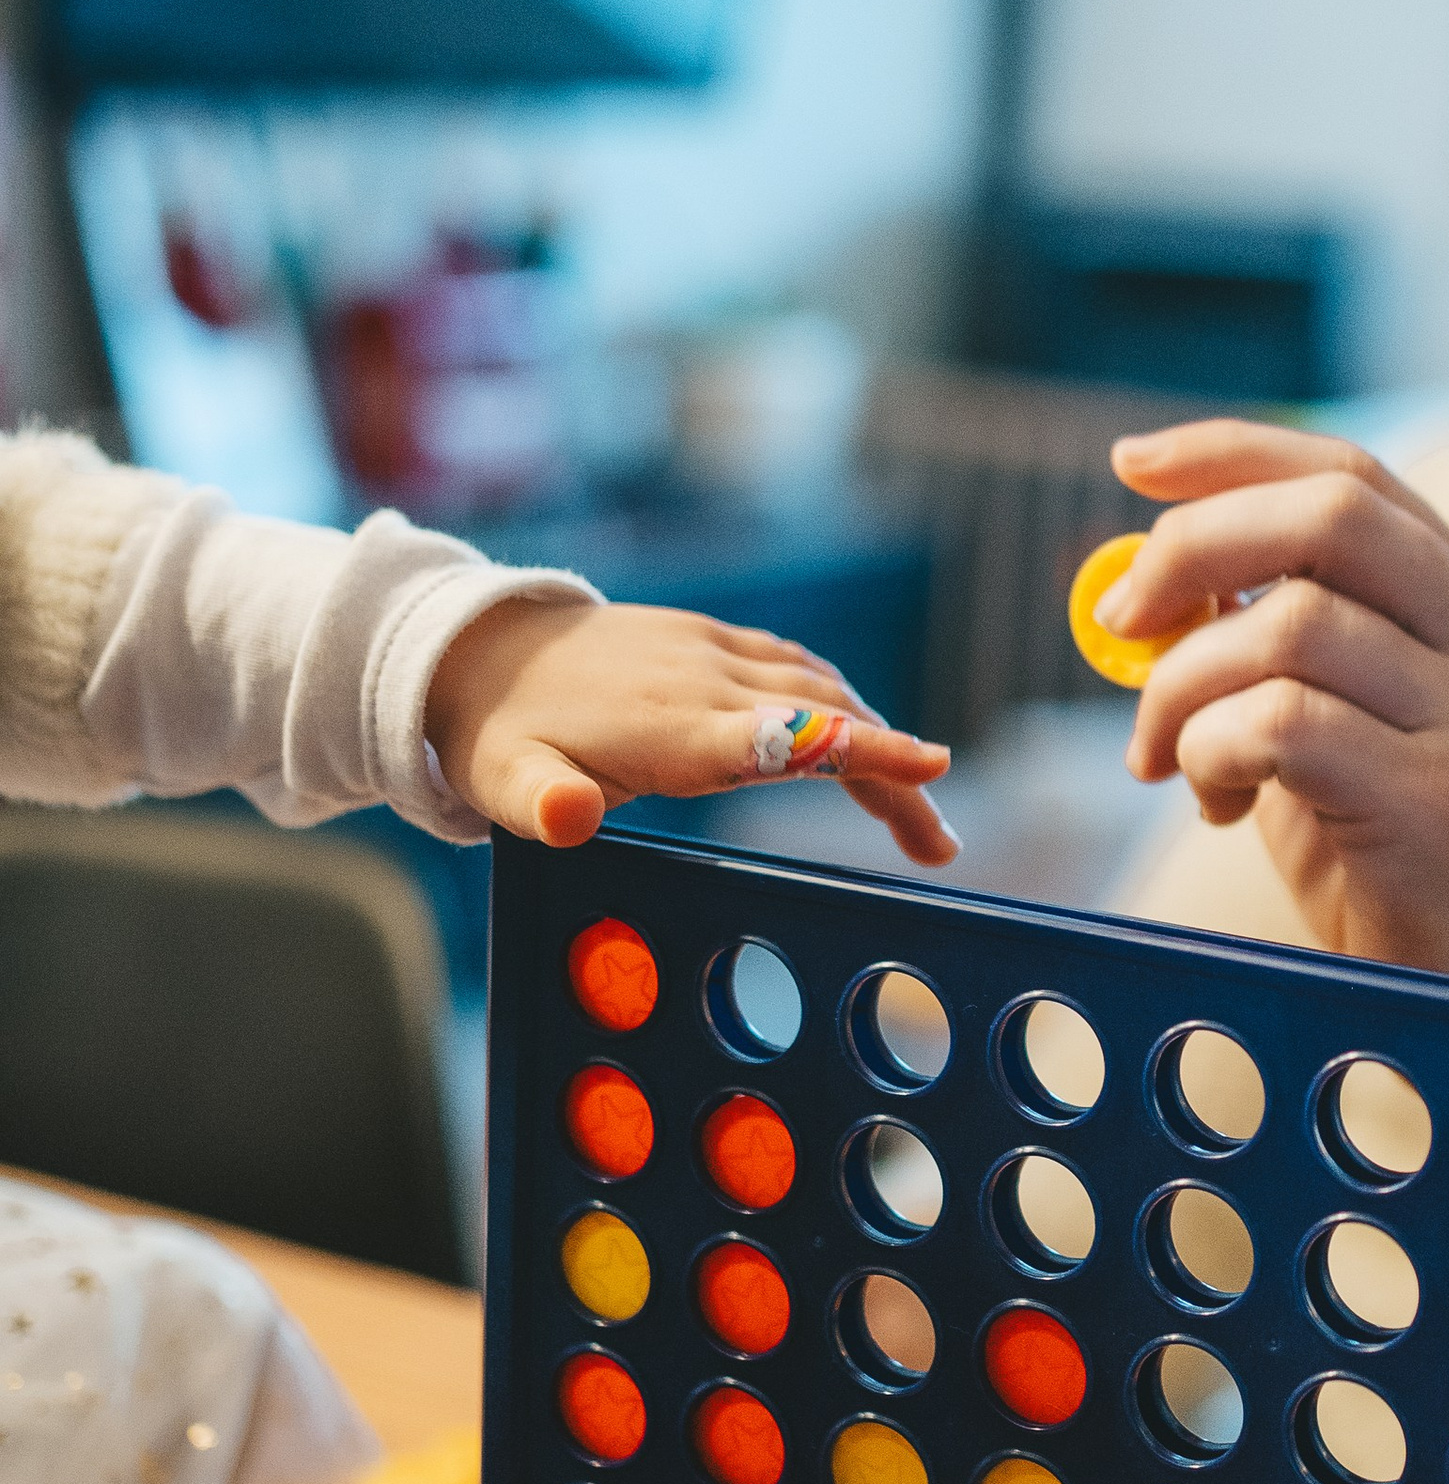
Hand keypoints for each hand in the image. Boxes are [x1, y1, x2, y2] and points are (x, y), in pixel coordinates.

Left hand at [426, 597, 958, 862]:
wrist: (474, 645)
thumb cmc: (497, 732)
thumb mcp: (502, 783)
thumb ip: (541, 806)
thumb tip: (568, 821)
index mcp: (667, 725)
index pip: (777, 738)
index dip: (853, 752)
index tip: (926, 764)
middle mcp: (702, 679)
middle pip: (824, 719)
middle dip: (893, 773)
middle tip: (938, 846)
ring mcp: (711, 650)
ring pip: (822, 689)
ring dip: (879, 743)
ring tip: (919, 808)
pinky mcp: (710, 638)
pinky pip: (796, 666)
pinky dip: (844, 704)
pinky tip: (864, 732)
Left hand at [1105, 420, 1448, 1008]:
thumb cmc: (1413, 874)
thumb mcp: (1353, 737)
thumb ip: (1285, 655)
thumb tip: (1159, 586)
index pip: (1356, 478)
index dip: (1233, 453)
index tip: (1133, 464)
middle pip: (1331, 515)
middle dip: (1194, 546)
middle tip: (1122, 621)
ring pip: (1292, 623)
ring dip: (1182, 682)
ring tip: (1165, 758)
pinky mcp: (1443, 808)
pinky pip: (1284, 723)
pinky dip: (1210, 745)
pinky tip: (1207, 799)